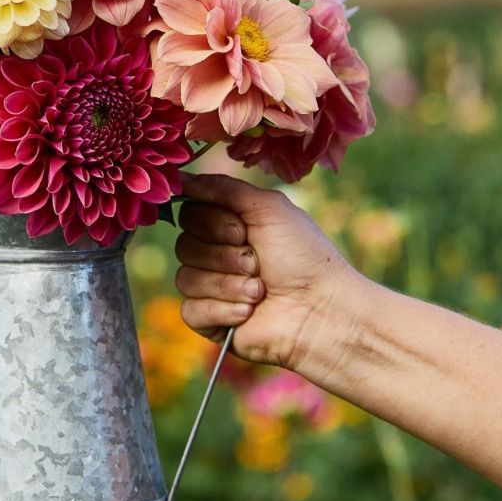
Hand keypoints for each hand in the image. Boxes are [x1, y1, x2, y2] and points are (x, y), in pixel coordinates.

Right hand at [176, 172, 358, 372]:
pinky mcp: (211, 322)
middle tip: (257, 264)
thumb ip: (222, 188)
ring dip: (228, 284)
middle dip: (224, 256)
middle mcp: (218, 256)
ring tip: (260, 291)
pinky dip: (222, 310)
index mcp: (230, 227)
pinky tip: (248, 313)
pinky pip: (191, 310)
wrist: (320, 310)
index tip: (243, 232)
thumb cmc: (302, 256)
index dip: (212, 223)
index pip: (190, 215)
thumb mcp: (268, 207)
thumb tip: (181, 177)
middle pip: (183, 245)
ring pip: (185, 279)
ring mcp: (213, 290)